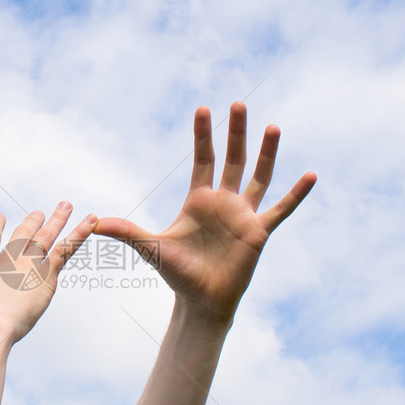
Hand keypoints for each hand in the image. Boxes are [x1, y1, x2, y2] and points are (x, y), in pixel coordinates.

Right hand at [0, 203, 96, 342]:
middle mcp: (8, 259)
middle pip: (22, 235)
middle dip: (31, 223)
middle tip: (38, 211)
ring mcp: (29, 264)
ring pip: (48, 237)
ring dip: (58, 220)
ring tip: (68, 205)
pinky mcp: (47, 273)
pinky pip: (67, 248)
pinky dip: (80, 233)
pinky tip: (92, 219)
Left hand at [94, 102, 315, 322]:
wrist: (201, 301)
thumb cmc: (178, 274)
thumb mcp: (150, 248)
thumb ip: (125, 231)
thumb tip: (93, 222)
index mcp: (200, 200)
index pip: (204, 160)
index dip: (203, 135)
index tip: (203, 108)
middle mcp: (224, 202)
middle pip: (232, 159)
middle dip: (235, 132)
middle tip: (238, 103)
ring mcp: (244, 215)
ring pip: (258, 177)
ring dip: (266, 153)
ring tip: (273, 126)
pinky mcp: (259, 232)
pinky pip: (281, 209)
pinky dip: (296, 194)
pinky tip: (311, 175)